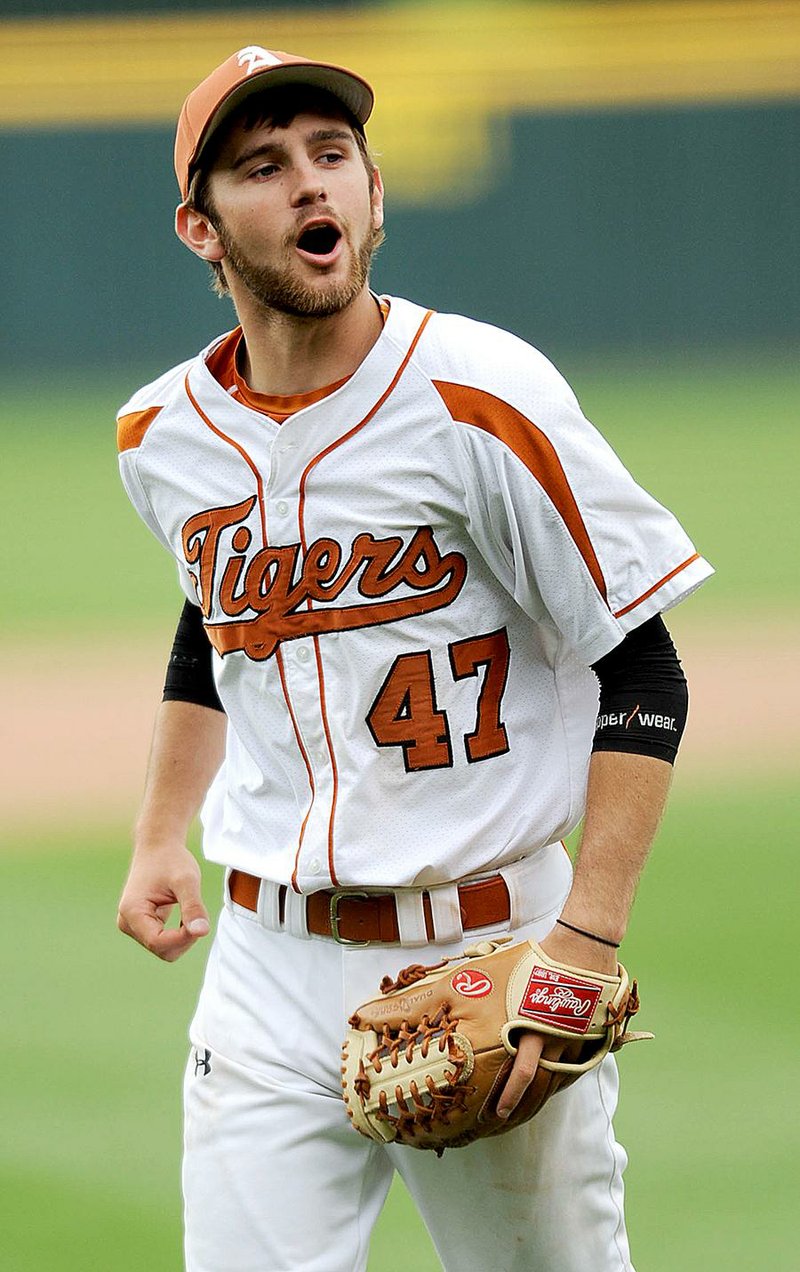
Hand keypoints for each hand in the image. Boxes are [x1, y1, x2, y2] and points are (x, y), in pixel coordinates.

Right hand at [117, 842, 209, 961]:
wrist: (158, 846)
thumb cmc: (171, 860)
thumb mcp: (187, 880)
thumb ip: (193, 907)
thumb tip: (202, 932)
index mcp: (132, 912)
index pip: (158, 942)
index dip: (183, 938)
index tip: (201, 922)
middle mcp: (126, 922)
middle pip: (161, 950)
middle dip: (184, 939)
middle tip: (198, 914)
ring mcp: (132, 925)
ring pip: (163, 949)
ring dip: (182, 936)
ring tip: (190, 909)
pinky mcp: (140, 925)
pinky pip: (163, 941)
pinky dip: (179, 933)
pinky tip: (184, 912)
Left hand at [496, 922, 618, 1118]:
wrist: (581, 949)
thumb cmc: (538, 958)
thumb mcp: (502, 973)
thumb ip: (478, 994)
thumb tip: (438, 999)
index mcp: (530, 1027)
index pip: (522, 1076)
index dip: (509, 1099)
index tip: (496, 1114)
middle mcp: (553, 1039)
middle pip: (539, 1086)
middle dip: (521, 1107)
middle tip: (503, 1122)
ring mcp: (573, 1040)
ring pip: (557, 1079)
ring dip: (540, 1099)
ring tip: (522, 1113)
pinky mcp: (587, 1037)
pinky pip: (574, 1066)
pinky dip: (561, 1078)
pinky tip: (548, 1089)